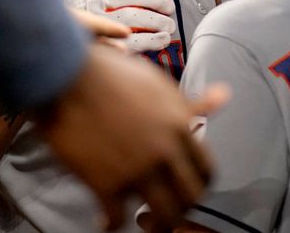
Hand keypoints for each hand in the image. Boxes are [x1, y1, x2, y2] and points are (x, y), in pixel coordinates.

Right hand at [35, 44, 230, 230]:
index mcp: (178, 125)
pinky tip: (105, 221)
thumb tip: (224, 95)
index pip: (207, 169)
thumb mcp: (156, 83)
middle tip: (168, 211)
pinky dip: (111, 224)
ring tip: (144, 223)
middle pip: (191, 198)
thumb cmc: (108, 73)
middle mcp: (163, 150)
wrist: (65, 74)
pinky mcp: (105, 181)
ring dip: (156, 225)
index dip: (200, 185)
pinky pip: (117, 218)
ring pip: (164, 215)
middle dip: (182, 209)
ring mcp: (136, 168)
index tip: (188, 190)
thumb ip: (188, 101)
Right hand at [63, 0, 176, 52]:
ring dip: (157, 21)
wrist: (53, 44)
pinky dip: (150, 40)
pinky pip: (129, 42)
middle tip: (170, 6)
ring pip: (132, 17)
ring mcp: (93, 24)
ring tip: (169, 25)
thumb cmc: (80, 15)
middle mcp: (89, 2)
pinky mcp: (101, 48)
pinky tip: (162, 39)